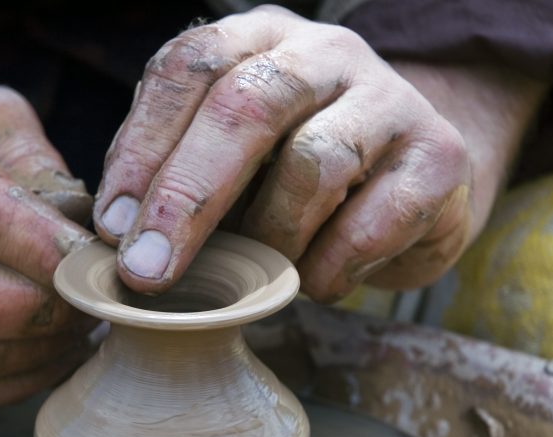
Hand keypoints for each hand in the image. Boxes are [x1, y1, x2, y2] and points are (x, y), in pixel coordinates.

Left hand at [93, 5, 541, 300]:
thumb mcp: (232, 157)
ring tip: (252, 280)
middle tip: (149, 271)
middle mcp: (324, 53)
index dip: (143, 148)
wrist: (414, 175)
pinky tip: (314, 282)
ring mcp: (389, 99)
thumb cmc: (295, 172)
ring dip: (268, 239)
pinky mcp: (439, 158)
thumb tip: (116, 233)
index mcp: (258, 38)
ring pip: (313, 164)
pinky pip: (374, 221)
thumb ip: (176, 173)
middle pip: (246, 106)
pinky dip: (330, 266)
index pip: (189, 67)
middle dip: (187, 198)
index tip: (112, 227)